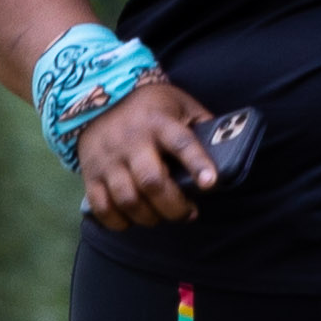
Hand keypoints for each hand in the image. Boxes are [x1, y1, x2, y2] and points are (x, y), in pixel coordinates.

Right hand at [71, 76, 221, 228]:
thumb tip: (229, 148)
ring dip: (150, 217)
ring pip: (128, 199)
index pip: (182, 143)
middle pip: (152, 181)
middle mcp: (132, 141)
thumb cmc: (150, 108)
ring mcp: (109, 159)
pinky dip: (119, 222)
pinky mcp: (92, 174)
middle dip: (174, 206)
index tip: (211, 183)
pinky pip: (102, 207)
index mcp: (159, 122)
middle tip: (188, 213)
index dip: (198, 164)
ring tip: (162, 216)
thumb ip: (202, 125)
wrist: (96, 99)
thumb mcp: (180, 104)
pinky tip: (133, 219)